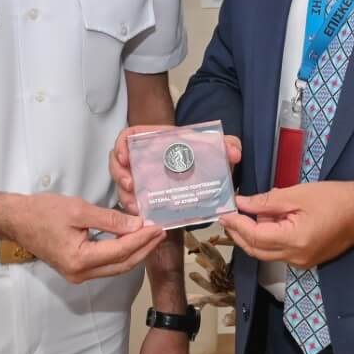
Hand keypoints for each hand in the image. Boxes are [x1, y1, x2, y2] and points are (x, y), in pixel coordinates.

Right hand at [6, 194, 164, 283]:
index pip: (121, 250)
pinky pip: (106, 264)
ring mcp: (78, 275)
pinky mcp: (76, 269)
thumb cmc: (42, 212)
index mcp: (80, 260)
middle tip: (161, 232)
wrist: (15, 220)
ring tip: (151, 236)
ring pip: (116, 267)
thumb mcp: (78, 209)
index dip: (142, 239)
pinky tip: (131, 240)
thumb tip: (137, 224)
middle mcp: (80, 273)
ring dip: (135, 252)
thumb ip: (109, 219)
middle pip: (122, 264)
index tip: (158, 226)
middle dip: (144, 249)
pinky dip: (122, 253)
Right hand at [111, 125, 242, 215]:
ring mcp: (145, 178)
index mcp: (155, 142)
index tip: (125, 156)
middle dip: (119, 175)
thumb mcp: (216, 147)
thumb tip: (234, 152)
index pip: (128, 138)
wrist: (208, 173)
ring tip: (136, 206)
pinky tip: (144, 216)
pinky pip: (135, 201)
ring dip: (126, 195)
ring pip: (124, 185)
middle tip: (130, 185)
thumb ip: (226, 144)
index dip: (121, 146)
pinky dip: (136, 209)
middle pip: (119, 163)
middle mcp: (145, 160)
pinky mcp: (150, 196)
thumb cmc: (206, 155)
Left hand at [220, 182, 353, 268]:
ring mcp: (301, 262)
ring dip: (252, 236)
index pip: (254, 236)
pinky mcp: (306, 259)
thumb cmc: (334, 198)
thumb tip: (242, 203)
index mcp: (294, 241)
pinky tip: (267, 222)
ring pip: (266, 253)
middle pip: (256, 250)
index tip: (223, 211)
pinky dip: (268, 239)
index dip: (236, 224)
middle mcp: (295, 257)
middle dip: (238, 233)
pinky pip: (278, 252)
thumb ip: (267, 201)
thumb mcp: (298, 194)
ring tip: (247, 214)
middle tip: (228, 215)